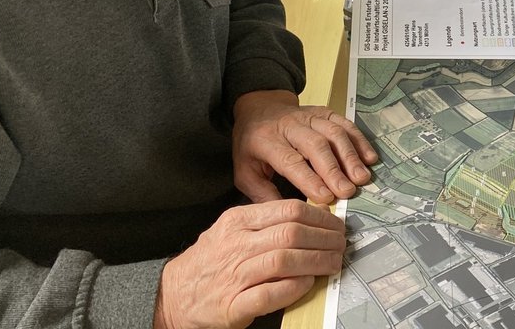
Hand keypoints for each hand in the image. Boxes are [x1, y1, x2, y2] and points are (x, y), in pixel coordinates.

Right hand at [154, 200, 346, 328]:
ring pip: (285, 260)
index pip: (289, 210)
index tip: (336, 225)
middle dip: (325, 239)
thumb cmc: (211, 260)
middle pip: (292, 233)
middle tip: (341, 245)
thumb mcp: (233, 230)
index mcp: (238, 221)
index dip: (320, 217)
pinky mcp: (233, 305)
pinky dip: (295, 287)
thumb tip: (313, 219)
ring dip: (317, 262)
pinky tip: (308, 283)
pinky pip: (271, 293)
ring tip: (333, 264)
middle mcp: (236, 245)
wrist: (173, 294)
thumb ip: (266, 222)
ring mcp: (234, 275)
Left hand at [232, 90, 378, 203]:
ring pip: (333, 133)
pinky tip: (369, 158)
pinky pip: (345, 123)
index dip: (310, 179)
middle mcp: (290, 125)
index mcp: (266, 141)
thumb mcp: (245, 171)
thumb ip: (263, 194)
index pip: (291, 161)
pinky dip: (359, 140)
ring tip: (362, 178)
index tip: (326, 198)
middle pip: (316, 145)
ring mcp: (309, 116)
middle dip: (334, 170)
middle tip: (348, 191)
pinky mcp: (324, 112)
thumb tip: (288, 216)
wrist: (259, 109)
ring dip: (350, 156)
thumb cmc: (252, 145)